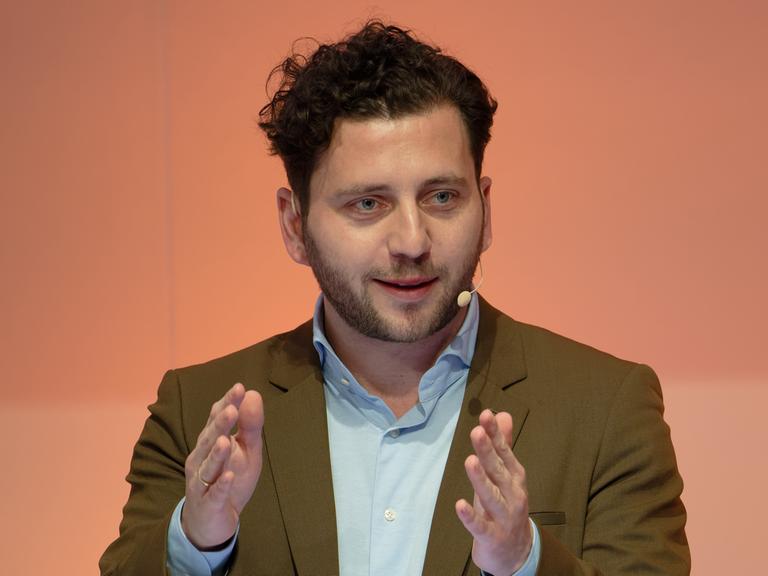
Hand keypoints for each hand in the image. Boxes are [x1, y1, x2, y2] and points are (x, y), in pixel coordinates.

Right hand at [181, 383, 263, 548]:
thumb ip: (250, 425)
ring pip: (208, 466)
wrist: (211, 522)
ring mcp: (201, 483)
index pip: (216, 419)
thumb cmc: (229, 478)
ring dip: (217, 454)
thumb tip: (253, 394)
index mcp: (210, 443)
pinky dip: (220, 486)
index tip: (239, 388)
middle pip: (209, 439)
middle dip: (220, 425)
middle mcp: (200, 459)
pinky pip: (214, 494)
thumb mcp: (247, 450)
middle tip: (232, 408)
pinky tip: (229, 477)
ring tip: (226, 440)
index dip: (227, 404)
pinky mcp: (207, 504)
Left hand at [455, 409, 531, 575]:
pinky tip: (460, 505)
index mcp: (514, 477)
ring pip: (491, 496)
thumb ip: (503, 444)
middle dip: (487, 451)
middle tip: (477, 432)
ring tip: (470, 462)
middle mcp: (512, 494)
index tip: (485, 415)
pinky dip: (470, 517)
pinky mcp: (492, 536)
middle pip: (498, 471)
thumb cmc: (506, 506)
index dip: (494, 434)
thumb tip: (502, 415)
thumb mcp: (505, 475)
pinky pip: (480, 526)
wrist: (517, 552)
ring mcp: (504, 516)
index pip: (503, 452)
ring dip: (480, 479)